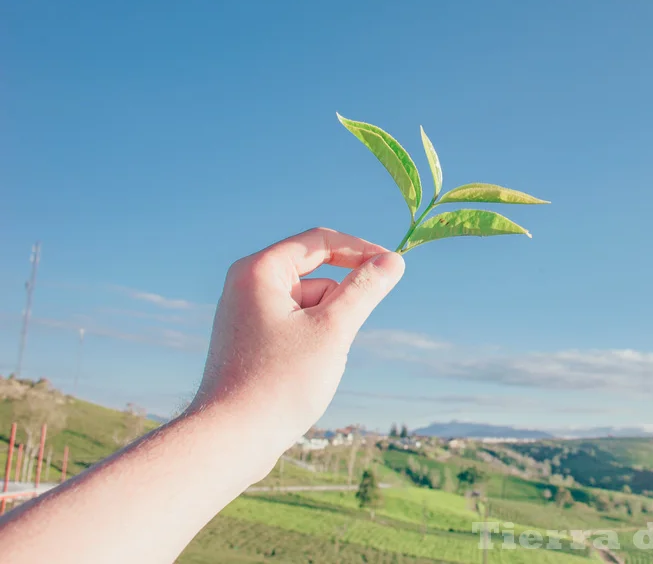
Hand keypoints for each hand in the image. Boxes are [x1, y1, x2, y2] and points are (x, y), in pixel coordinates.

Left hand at [188, 227, 404, 473]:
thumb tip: (393, 261)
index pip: (319, 241)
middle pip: (315, 276)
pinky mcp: (250, 341)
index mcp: (259, 271)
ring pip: (308, 305)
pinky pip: (295, 327)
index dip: (360, 250)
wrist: (231, 439)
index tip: (393, 266)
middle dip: (340, 304)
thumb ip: (365, 290)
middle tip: (340, 339)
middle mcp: (247, 286)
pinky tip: (303, 377)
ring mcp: (246, 315)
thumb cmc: (280, 382)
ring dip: (327, 327)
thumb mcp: (333, 330)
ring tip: (313, 366)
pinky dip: (312, 343)